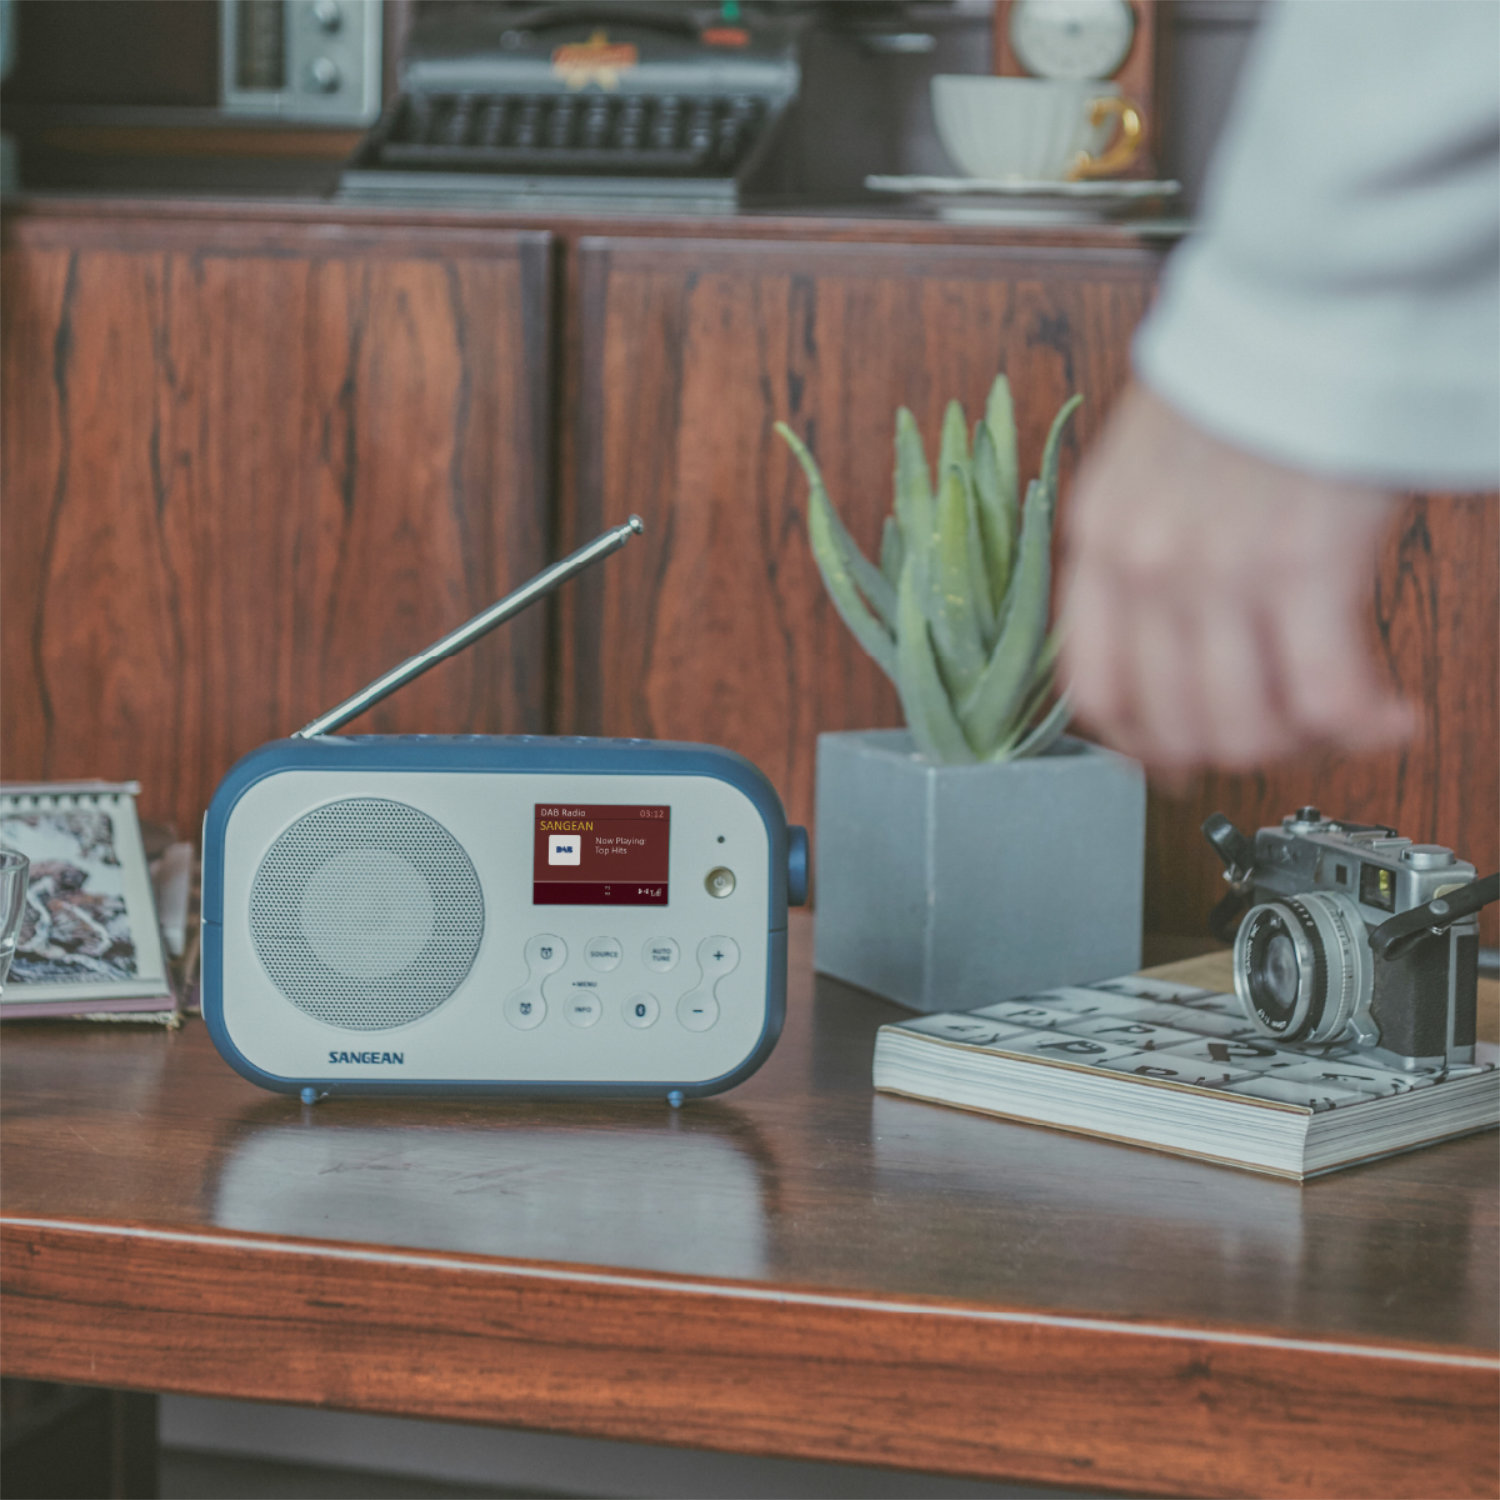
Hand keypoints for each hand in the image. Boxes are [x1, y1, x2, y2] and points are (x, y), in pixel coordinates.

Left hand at [1059, 385, 1413, 773]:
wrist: (1308, 294)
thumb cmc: (1248, 373)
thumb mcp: (1147, 463)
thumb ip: (1144, 548)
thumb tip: (1175, 635)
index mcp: (1099, 540)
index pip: (1093, 687)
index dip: (1138, 743)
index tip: (1175, 761)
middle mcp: (1144, 567)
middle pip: (1171, 722)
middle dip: (1236, 749)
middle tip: (1285, 734)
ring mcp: (1216, 572)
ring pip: (1243, 726)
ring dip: (1300, 743)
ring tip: (1339, 720)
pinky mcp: (1302, 567)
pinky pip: (1323, 696)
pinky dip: (1362, 725)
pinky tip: (1390, 714)